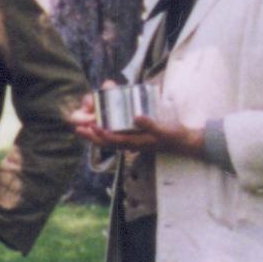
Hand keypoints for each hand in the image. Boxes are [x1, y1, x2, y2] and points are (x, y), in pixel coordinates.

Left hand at [81, 113, 204, 160]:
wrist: (185, 143)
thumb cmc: (174, 137)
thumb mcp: (163, 130)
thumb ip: (150, 124)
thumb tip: (135, 117)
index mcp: (136, 143)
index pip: (113, 140)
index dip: (100, 134)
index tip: (90, 125)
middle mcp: (131, 144)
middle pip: (107, 141)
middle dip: (92, 135)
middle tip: (77, 127)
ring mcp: (133, 141)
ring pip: (110, 139)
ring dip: (96, 134)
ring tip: (84, 125)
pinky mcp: (136, 137)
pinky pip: (117, 135)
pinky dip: (107, 130)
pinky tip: (102, 123)